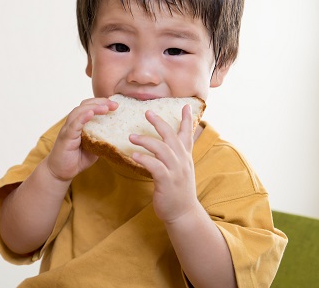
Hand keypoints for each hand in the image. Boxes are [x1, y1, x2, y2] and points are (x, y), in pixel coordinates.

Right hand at [46, 98, 117, 181]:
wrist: (60, 172)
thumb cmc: (76, 159)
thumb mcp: (94, 148)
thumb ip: (101, 140)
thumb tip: (118, 136)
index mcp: (80, 124)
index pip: (90, 107)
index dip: (102, 103)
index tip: (116, 105)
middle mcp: (73, 123)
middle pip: (85, 105)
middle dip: (100, 102)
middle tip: (114, 104)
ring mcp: (68, 129)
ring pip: (79, 112)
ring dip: (93, 108)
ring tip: (105, 107)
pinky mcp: (65, 137)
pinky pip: (74, 125)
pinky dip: (82, 118)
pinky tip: (90, 114)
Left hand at [129, 104, 198, 222]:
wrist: (183, 213)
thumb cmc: (177, 192)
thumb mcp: (179, 171)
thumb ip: (173, 157)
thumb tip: (164, 146)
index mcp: (185, 157)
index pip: (187, 134)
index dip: (185, 120)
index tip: (184, 105)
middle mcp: (182, 161)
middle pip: (172, 136)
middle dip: (160, 122)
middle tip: (147, 112)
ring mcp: (176, 171)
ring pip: (162, 149)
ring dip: (146, 141)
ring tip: (131, 137)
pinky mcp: (167, 182)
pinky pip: (155, 166)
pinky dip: (144, 159)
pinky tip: (133, 155)